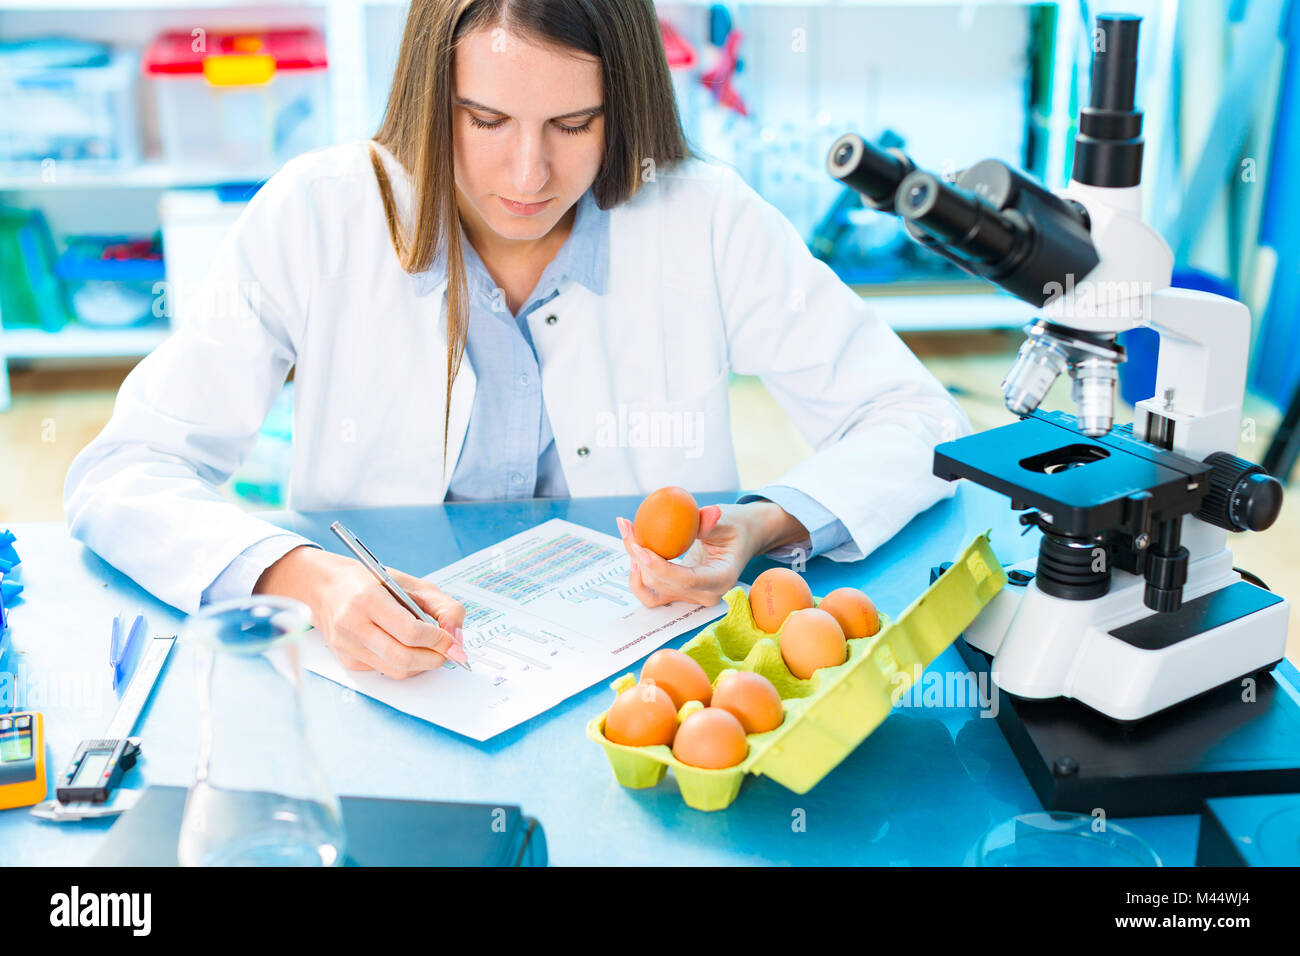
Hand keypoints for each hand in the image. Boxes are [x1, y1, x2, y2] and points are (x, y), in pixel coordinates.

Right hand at [255, 546, 466, 678]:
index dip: (437, 640)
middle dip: (434, 659)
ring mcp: (346, 646)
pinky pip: (384, 671)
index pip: (410, 631)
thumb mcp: (412, 583)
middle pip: (403, 657)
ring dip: (422, 665)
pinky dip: (404, 665)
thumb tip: (456, 638)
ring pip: (396, 670)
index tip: (452, 641)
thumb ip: (443, 607)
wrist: (327, 588)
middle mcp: (352, 624)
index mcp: (367, 598)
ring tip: (431, 651)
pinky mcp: (346, 660)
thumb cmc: (372, 583)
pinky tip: (407, 650)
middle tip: (447, 652)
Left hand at [615, 501, 810, 607]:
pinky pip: (651, 593)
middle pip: (664, 585)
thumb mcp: (726, 519)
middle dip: (640, 559)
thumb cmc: (734, 527)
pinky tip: (635, 551)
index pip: (687, 579)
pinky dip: (638, 575)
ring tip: (630, 539)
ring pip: (652, 594)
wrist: (740, 540)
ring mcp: (691, 598)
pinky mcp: (679, 595)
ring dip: (635, 569)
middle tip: (628, 528)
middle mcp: (706, 595)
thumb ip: (711, 521)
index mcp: (722, 578)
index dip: (660, 567)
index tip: (639, 547)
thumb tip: (707, 513)